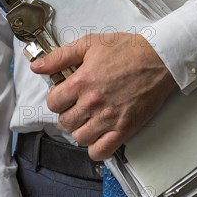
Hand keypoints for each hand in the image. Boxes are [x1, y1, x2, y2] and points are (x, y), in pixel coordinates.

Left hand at [31, 33, 177, 159]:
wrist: (159, 59)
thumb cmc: (128, 50)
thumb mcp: (90, 44)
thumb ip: (60, 56)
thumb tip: (37, 66)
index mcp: (82, 81)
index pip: (53, 102)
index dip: (57, 99)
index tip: (66, 95)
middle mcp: (93, 102)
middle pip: (65, 122)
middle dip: (67, 114)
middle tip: (77, 107)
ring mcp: (109, 118)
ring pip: (80, 138)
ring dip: (80, 130)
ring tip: (88, 119)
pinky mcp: (124, 129)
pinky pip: (100, 151)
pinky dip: (96, 147)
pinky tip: (98, 135)